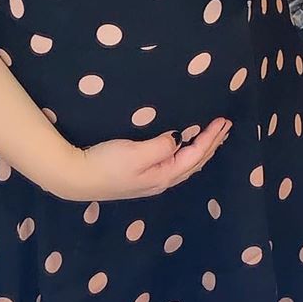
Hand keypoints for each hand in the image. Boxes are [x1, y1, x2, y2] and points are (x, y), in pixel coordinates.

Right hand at [54, 118, 231, 201]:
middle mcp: (162, 180)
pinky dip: (188, 155)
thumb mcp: (135, 152)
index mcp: (164, 175)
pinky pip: (175, 164)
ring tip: (213, 138)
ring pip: (186, 165)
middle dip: (212, 144)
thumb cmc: (105, 163)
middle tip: (226, 126)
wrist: (76, 177)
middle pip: (195, 162)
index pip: (195, 154)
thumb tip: (177, 140)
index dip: (210, 138)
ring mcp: (151, 180)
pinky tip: (185, 150)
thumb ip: (161, 146)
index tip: (222, 120)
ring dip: (202, 150)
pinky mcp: (141, 176)